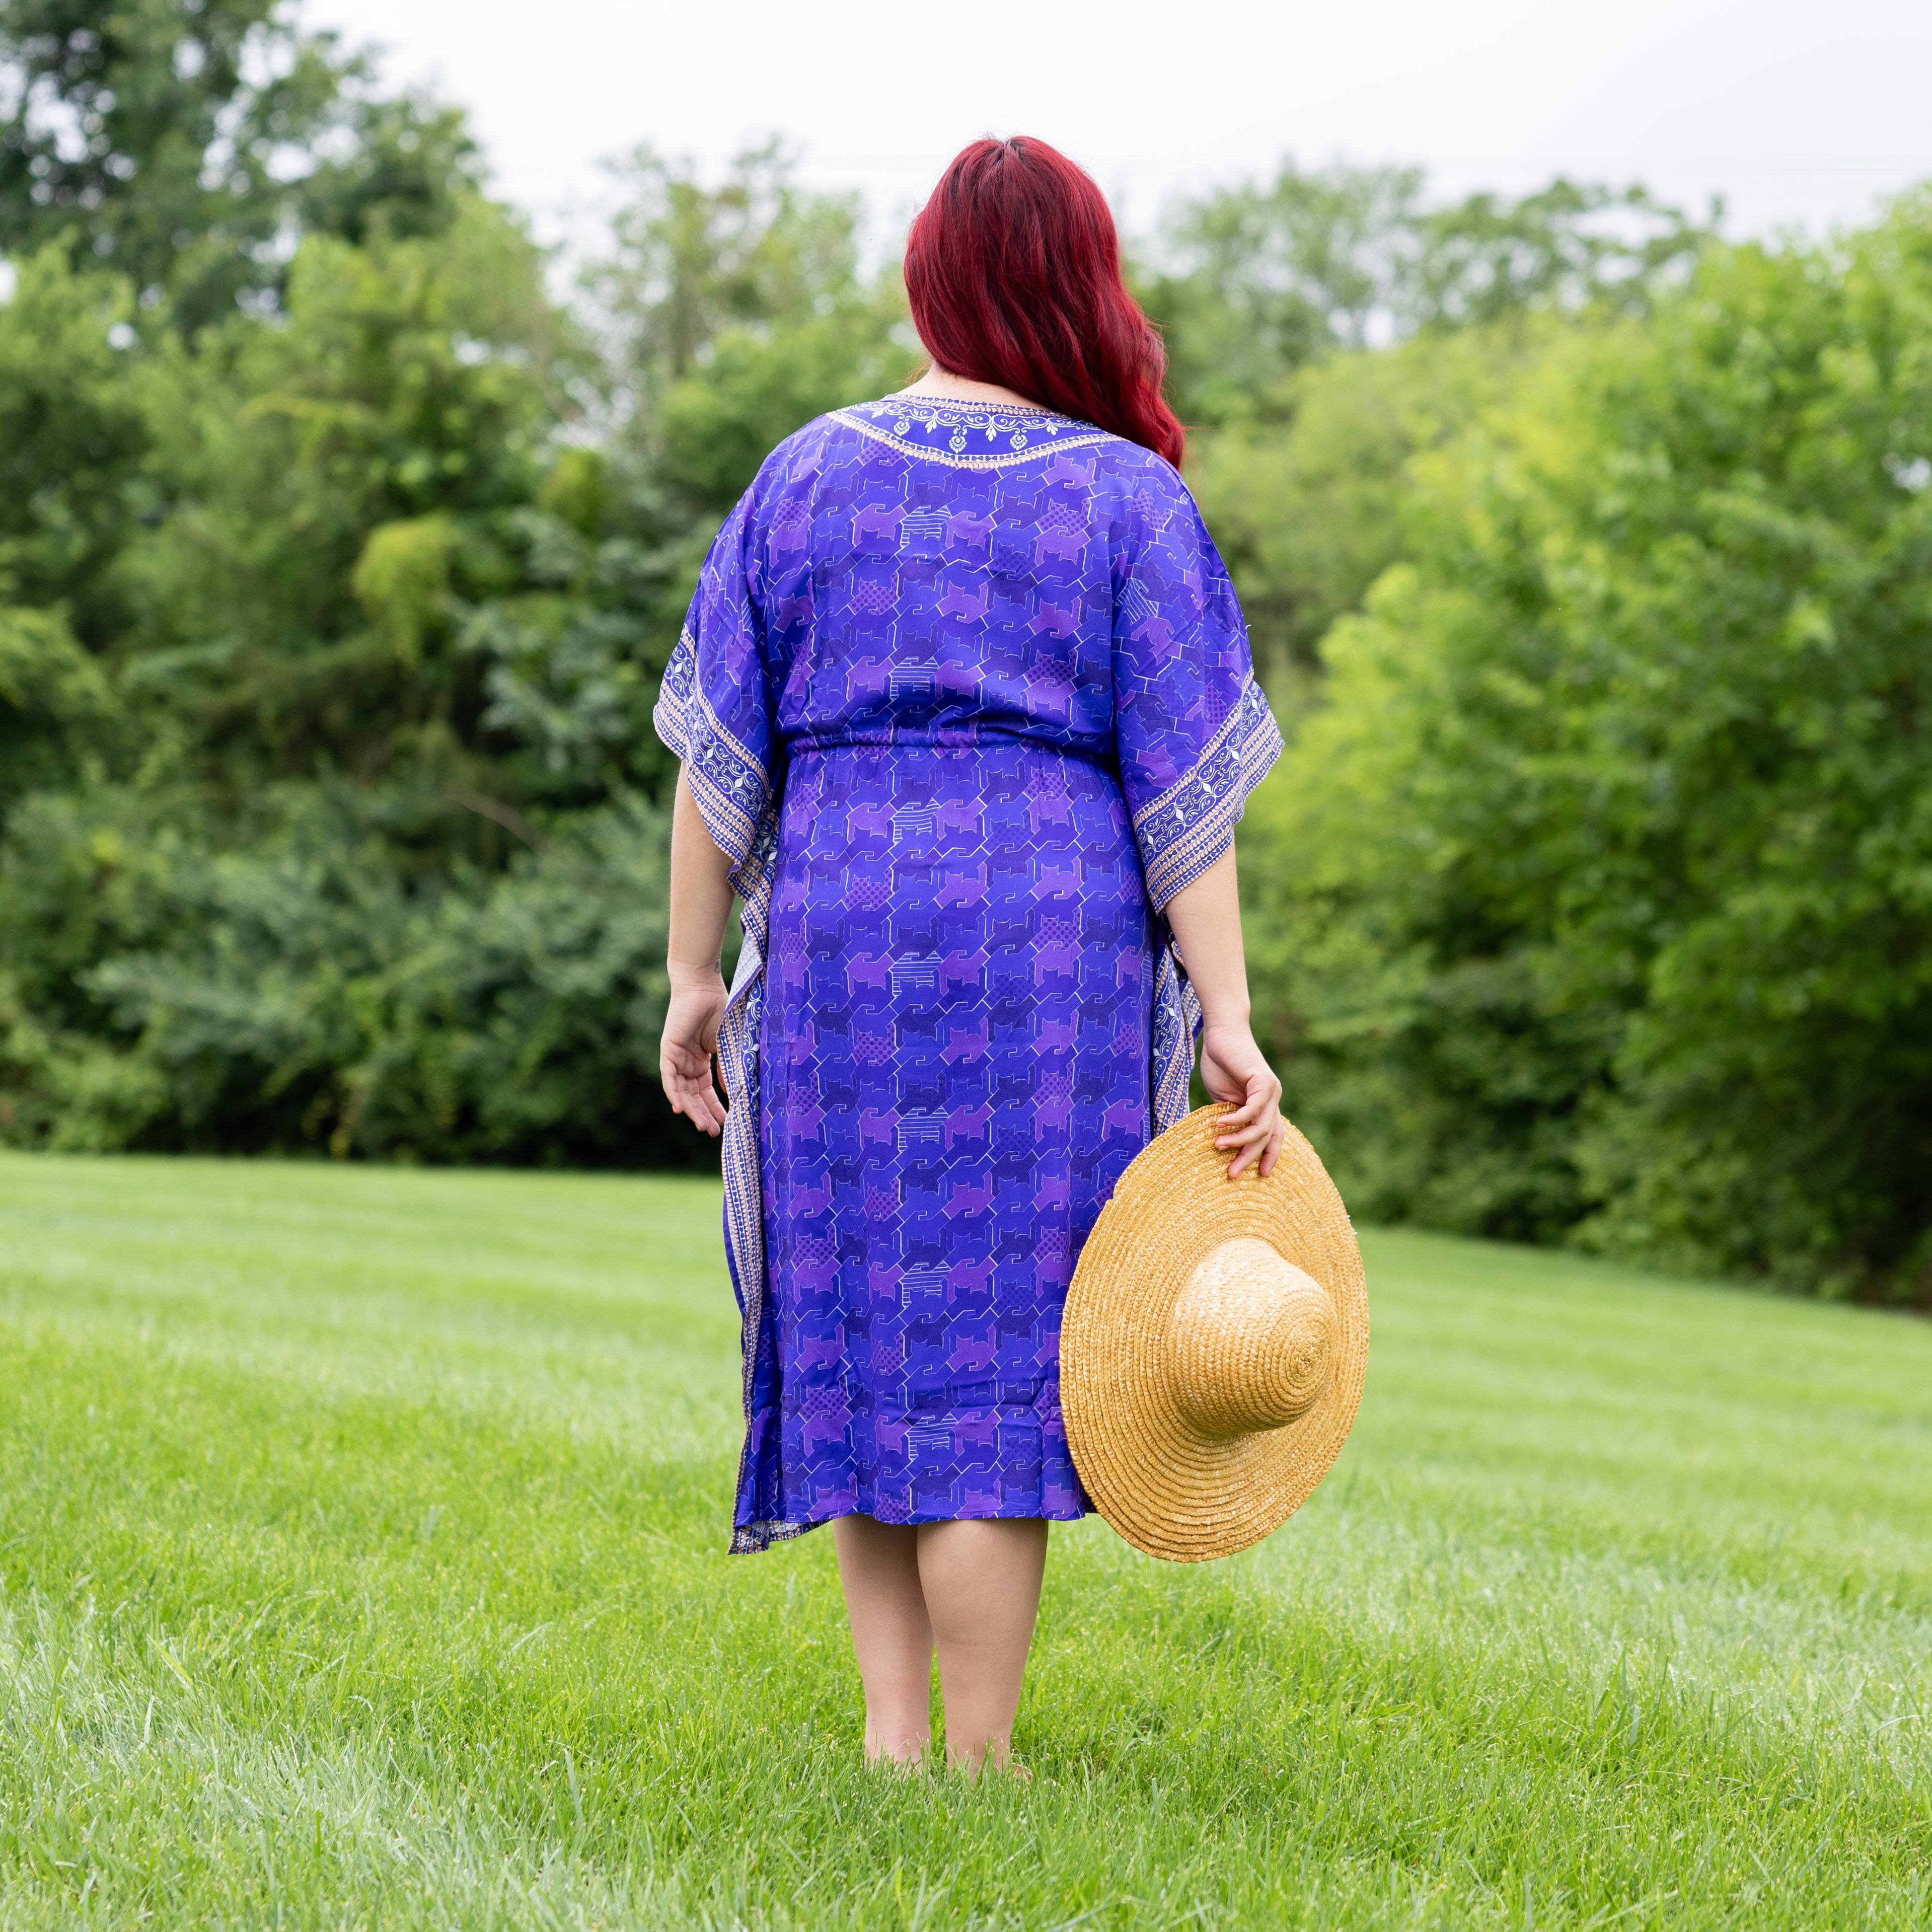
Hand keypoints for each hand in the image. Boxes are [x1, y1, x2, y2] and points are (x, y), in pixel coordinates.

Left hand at [661, 966, 729, 1136]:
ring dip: (691, 1109)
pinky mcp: (668, 1050)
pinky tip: (680, 1109)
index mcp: (701, 1060)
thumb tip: (733, 1092)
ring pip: (681, 1091)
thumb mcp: (728, 1045)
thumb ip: (728, 1068)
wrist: (703, 986)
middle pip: (694, 1095)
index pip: (707, 1091)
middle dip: (703, 1114)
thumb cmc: (720, 1009)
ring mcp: (677, 1057)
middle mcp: (687, 1062)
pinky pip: (668, 1077)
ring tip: (703, 1126)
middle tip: (714, 1132)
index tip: (727, 1123)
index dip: (715, 1107)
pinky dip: (673, 1093)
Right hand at [1197, 1020, 1285, 1178]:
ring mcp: (1271, 1091)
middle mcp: (1273, 1099)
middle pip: (1267, 1137)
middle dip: (1249, 1157)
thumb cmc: (1221, 1063)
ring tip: (1218, 1147)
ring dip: (1239, 1141)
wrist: (1222, 1033)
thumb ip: (1229, 1118)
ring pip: (1261, 1127)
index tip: (1260, 1176)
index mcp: (1266, 1105)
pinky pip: (1253, 1109)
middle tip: (1232, 1174)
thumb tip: (1223, 1144)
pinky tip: (1220, 1125)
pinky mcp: (1263, 1081)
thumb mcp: (1224, 1099)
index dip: (1269, 1156)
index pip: (1273, 1136)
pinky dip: (1237, 1120)